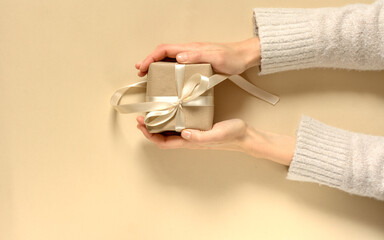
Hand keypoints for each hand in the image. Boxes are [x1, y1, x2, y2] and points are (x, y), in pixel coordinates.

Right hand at [135, 37, 260, 76]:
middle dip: (149, 62)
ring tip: (149, 76)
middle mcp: (189, 51)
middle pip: (163, 54)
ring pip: (169, 59)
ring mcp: (192, 57)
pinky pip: (177, 65)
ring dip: (157, 66)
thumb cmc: (232, 58)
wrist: (244, 57)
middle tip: (141, 73)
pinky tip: (167, 78)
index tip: (143, 67)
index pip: (165, 50)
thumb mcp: (216, 57)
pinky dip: (168, 70)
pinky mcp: (196, 63)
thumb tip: (178, 58)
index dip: (151, 58)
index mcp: (190, 49)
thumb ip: (197, 56)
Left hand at [136, 116, 295, 165]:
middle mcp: (189, 139)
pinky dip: (170, 119)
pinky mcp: (198, 127)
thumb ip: (200, 136)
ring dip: (158, 124)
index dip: (151, 136)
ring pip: (170, 132)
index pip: (165, 142)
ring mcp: (193, 133)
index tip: (142, 125)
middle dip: (150, 129)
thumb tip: (183, 134)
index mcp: (191, 141)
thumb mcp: (217, 134)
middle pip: (163, 138)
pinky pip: (179, 125)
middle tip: (140, 118)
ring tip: (150, 114)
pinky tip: (170, 110)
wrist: (245, 135)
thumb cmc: (232, 135)